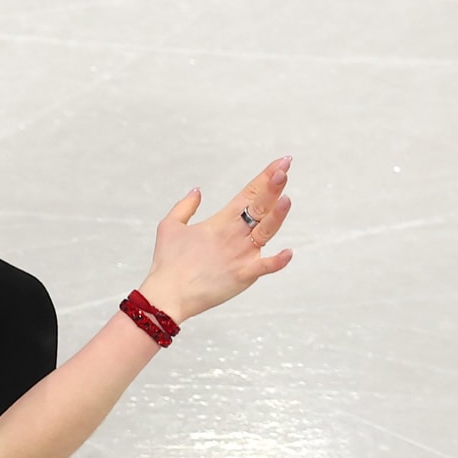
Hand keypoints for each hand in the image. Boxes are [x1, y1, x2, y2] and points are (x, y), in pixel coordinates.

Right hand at [142, 157, 293, 319]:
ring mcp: (240, 255)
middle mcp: (233, 235)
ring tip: (287, 198)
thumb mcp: (169, 226)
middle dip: (273, 186)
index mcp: (219, 222)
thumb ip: (185, 206)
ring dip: (278, 215)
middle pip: (259, 206)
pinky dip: (278, 261)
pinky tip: (289, 252)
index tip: (281, 163)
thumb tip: (198, 191)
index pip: (247, 193)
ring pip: (266, 231)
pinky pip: (265, 267)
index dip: (265, 177)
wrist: (167, 294)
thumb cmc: (168, 262)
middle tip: (284, 169)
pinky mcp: (243, 276)